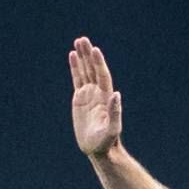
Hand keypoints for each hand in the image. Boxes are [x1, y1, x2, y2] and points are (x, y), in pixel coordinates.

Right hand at [66, 35, 124, 159]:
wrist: (99, 149)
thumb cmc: (107, 141)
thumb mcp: (112, 129)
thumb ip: (115, 112)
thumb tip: (116, 94)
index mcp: (106, 97)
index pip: (102, 75)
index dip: (98, 62)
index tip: (94, 50)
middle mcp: (98, 92)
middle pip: (93, 69)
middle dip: (88, 54)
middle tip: (82, 39)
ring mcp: (89, 94)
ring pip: (85, 71)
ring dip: (82, 57)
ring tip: (77, 41)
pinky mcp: (80, 99)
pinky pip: (77, 79)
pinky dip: (75, 67)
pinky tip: (72, 56)